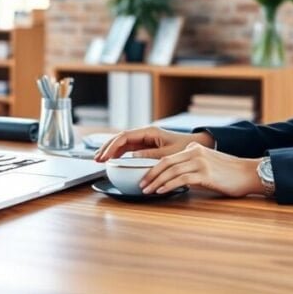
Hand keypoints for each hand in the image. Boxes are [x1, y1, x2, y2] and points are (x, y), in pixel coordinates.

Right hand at [93, 126, 213, 162]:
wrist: (196, 147)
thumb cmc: (184, 149)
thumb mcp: (168, 154)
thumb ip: (150, 155)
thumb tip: (132, 157)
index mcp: (149, 132)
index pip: (124, 136)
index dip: (111, 146)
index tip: (104, 156)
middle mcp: (144, 134)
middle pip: (120, 139)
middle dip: (106, 148)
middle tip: (96, 159)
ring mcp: (144, 140)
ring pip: (122, 143)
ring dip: (110, 151)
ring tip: (99, 160)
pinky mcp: (146, 146)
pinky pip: (128, 149)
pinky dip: (119, 154)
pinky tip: (112, 161)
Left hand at [140, 143, 263, 197]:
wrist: (249, 173)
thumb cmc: (229, 173)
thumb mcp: (208, 163)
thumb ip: (193, 164)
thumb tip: (177, 176)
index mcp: (194, 148)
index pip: (167, 157)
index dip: (152, 167)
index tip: (144, 177)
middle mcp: (195, 152)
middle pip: (166, 162)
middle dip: (150, 174)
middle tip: (141, 184)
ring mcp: (201, 162)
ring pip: (171, 171)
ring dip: (156, 181)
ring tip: (147, 190)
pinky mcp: (206, 174)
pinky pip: (182, 179)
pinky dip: (168, 185)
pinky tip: (161, 191)